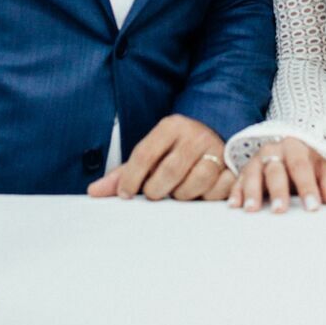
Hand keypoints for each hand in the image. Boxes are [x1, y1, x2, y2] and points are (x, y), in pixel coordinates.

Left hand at [87, 114, 232, 201]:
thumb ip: (124, 173)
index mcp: (171, 127)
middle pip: (168, 172)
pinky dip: (206, 197)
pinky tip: (200, 192)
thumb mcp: (151, 153)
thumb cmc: (175, 149)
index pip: (144, 154)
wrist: (216, 131)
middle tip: (156, 192)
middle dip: (157, 190)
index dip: (131, 179)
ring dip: (182, 195)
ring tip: (178, 191)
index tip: (127, 194)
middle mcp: (194, 135)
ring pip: (193, 184)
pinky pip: (217, 191)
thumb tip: (94, 191)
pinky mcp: (231, 167)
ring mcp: (215, 150)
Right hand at [228, 138, 325, 213]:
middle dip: (278, 191)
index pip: (301, 167)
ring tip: (252, 210)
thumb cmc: (310, 164)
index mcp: (296, 148)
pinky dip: (236, 192)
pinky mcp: (245, 171)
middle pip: (276, 170)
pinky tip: (234, 205)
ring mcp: (257, 160)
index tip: (312, 207)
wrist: (291, 150)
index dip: (307, 187)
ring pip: (253, 174)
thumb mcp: (324, 166)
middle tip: (280, 211)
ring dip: (252, 192)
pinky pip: (238, 180)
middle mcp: (274, 150)